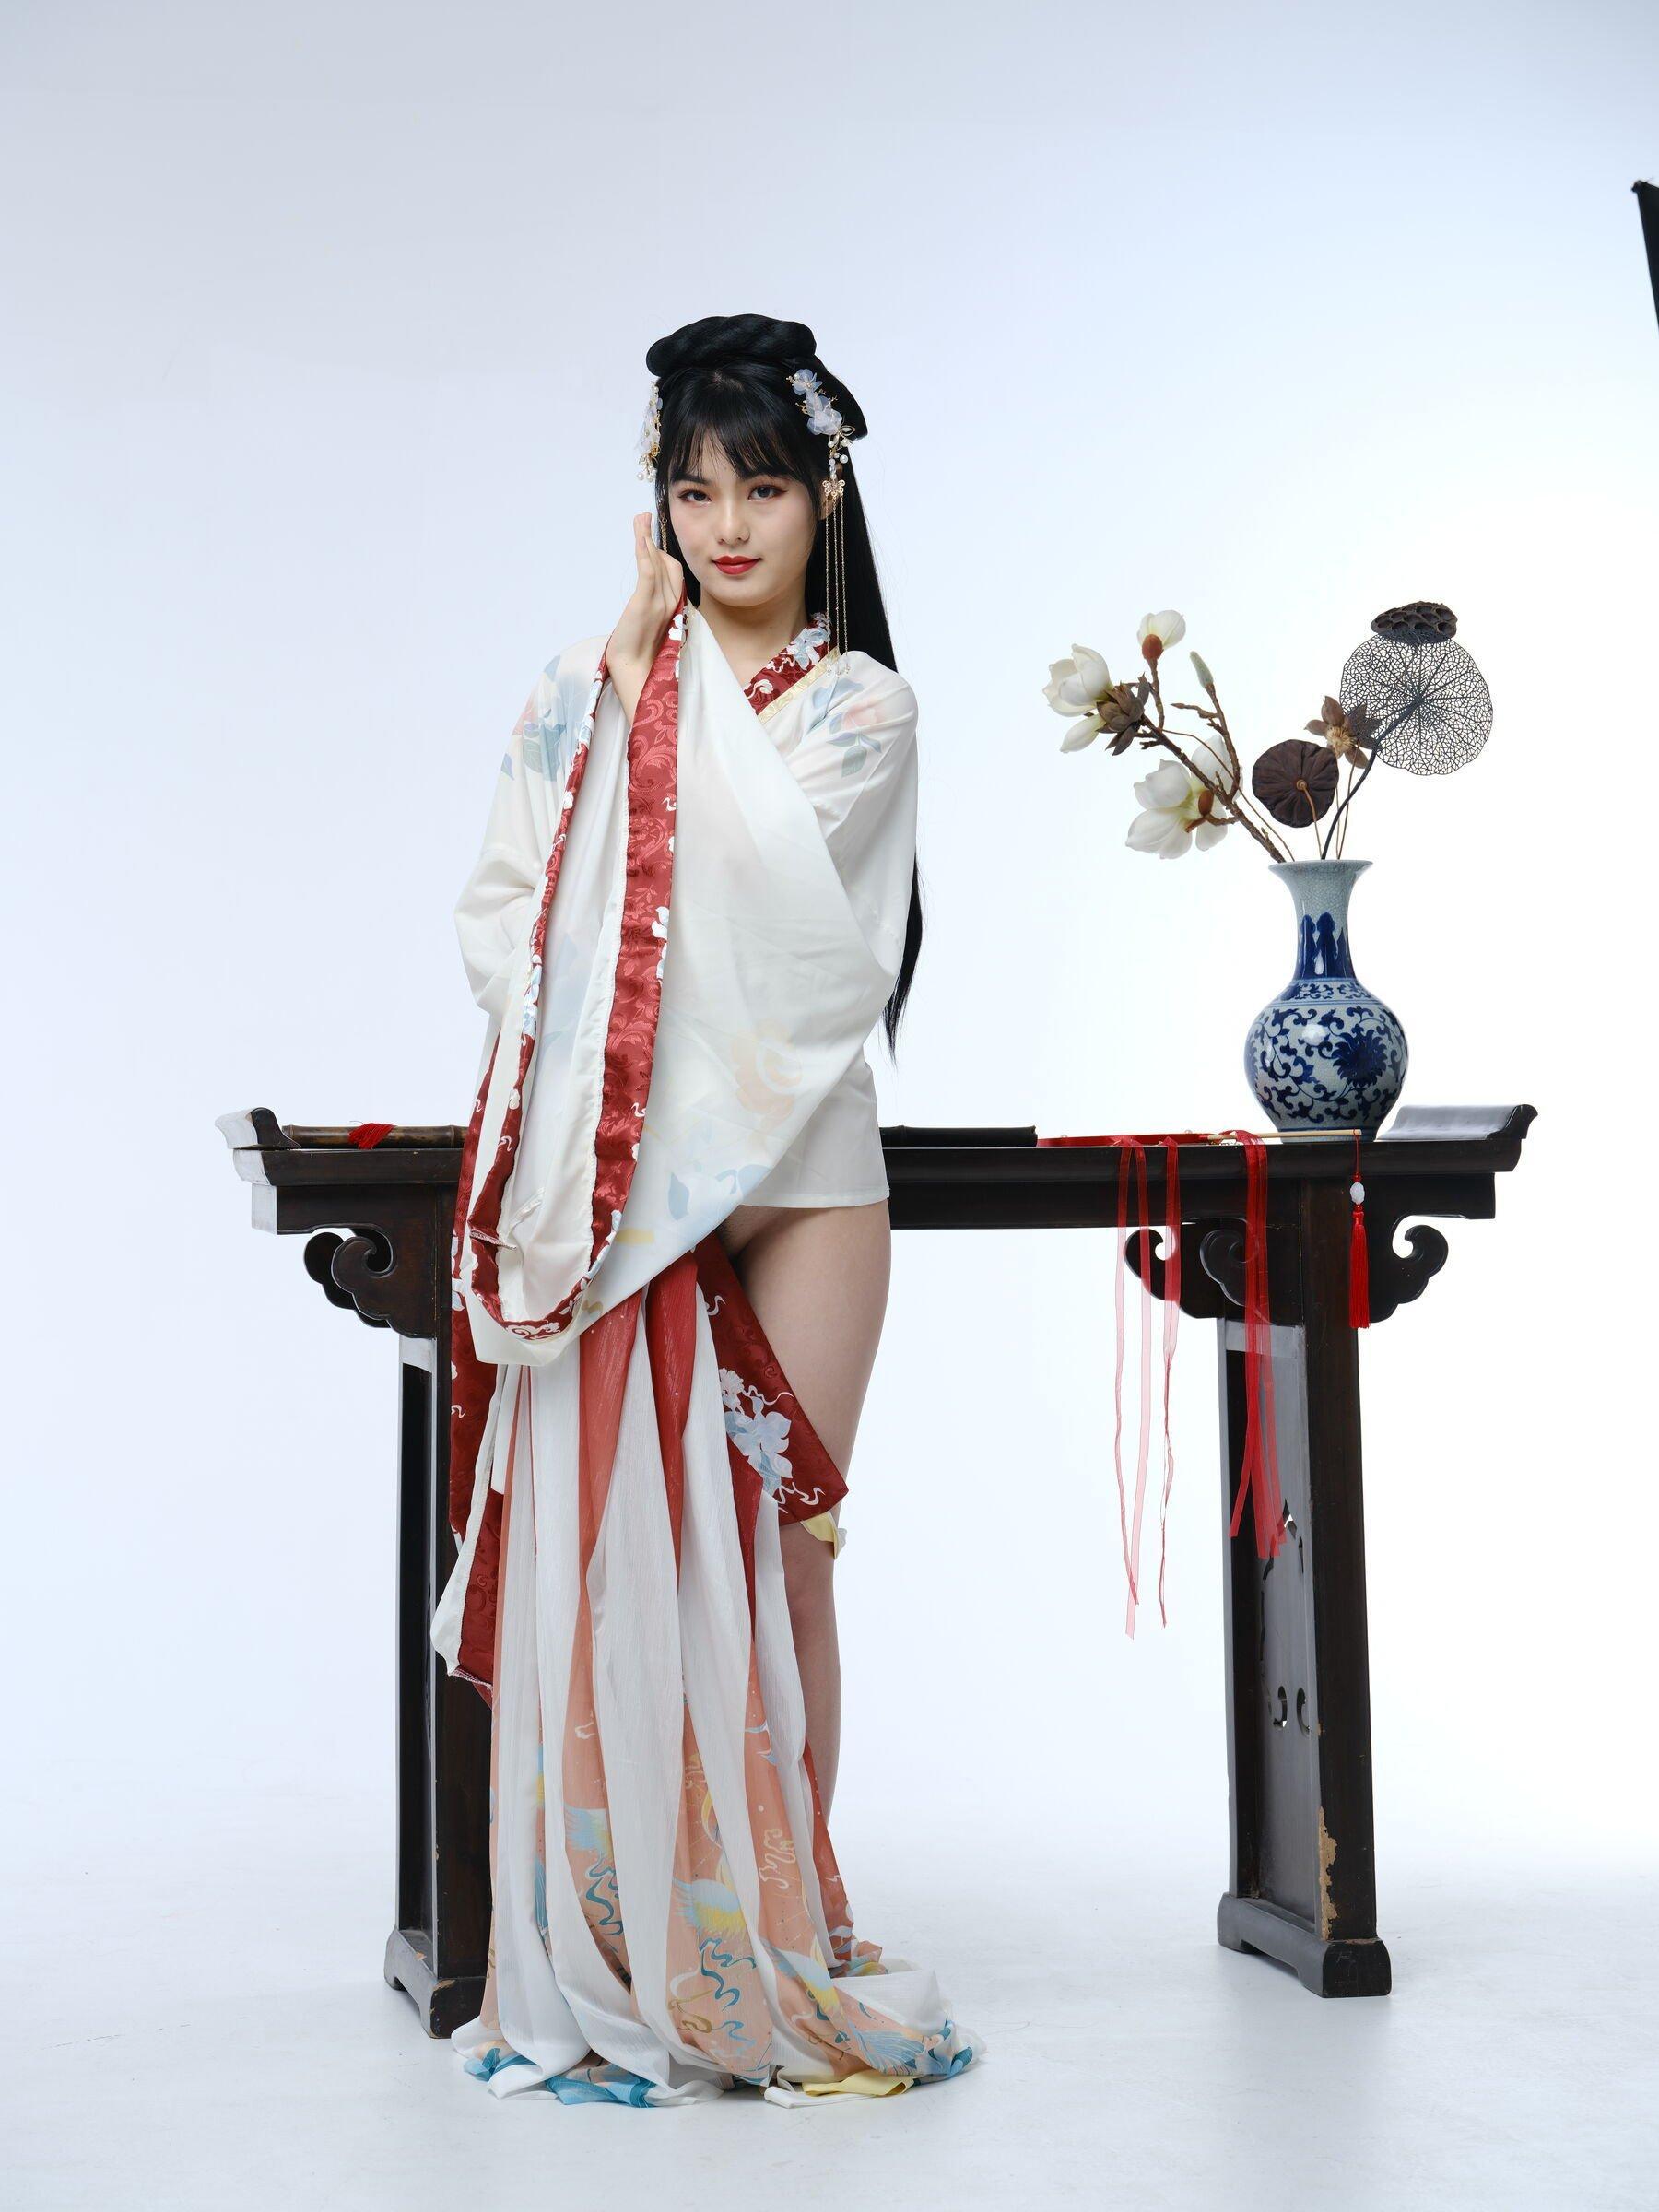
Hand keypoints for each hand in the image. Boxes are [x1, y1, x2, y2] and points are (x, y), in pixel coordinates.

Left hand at [605, 512, 684, 722]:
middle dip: (654, 540)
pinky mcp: (645, 605)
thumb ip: (652, 610)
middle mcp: (671, 604)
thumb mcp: (649, 627)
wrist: (632, 673)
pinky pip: (648, 573)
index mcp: (674, 609)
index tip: (651, 537)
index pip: (674, 574)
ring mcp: (660, 604)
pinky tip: (639, 537)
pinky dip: (645, 553)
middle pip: (669, 565)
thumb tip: (648, 597)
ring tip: (640, 518)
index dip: (663, 554)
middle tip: (643, 519)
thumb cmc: (639, 656)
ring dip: (646, 538)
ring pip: (659, 564)